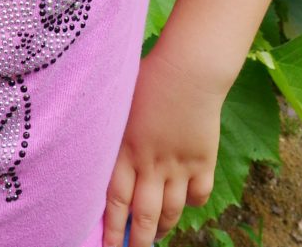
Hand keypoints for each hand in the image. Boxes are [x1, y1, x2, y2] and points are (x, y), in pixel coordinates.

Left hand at [103, 49, 222, 246]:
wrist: (187, 70)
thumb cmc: (146, 79)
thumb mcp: (118, 105)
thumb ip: (111, 132)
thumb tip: (98, 149)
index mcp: (125, 150)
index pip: (115, 201)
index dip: (111, 229)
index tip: (106, 245)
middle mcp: (151, 164)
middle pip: (144, 215)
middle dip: (138, 240)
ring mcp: (179, 165)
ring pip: (172, 211)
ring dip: (163, 227)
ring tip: (156, 235)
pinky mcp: (203, 160)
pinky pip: (199, 195)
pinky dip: (192, 203)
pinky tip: (184, 202)